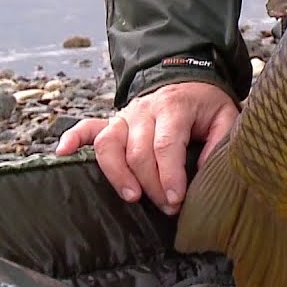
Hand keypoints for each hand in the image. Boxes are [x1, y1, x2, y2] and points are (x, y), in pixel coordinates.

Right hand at [55, 81, 237, 213]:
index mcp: (174, 107)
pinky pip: (87, 128)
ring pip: (109, 145)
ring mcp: (124, 115)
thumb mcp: (225, 116)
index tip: (175, 200)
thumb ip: (220, 142)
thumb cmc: (206, 104)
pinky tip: (61, 153)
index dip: (168, 175)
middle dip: (151, 184)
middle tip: (167, 207)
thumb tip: (206, 172)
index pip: (166, 145)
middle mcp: (144, 110)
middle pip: (138, 151)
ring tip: (131, 196)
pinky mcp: (112, 121)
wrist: (187, 78)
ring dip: (117, 174)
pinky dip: (73, 140)